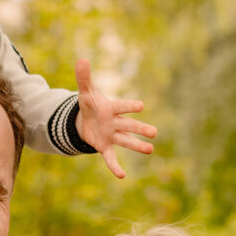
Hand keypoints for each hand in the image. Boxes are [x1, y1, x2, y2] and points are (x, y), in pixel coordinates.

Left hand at [74, 58, 155, 179]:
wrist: (85, 121)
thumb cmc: (90, 105)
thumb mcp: (84, 92)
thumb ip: (84, 78)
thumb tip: (81, 60)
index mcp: (111, 108)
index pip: (121, 107)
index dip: (130, 106)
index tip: (141, 106)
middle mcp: (115, 123)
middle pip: (128, 126)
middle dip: (140, 129)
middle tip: (154, 132)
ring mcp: (112, 136)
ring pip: (126, 141)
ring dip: (137, 146)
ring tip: (151, 150)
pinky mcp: (105, 147)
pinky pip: (111, 158)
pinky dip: (115, 166)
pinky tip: (122, 176)